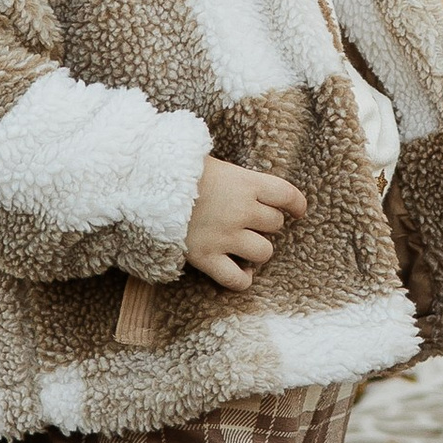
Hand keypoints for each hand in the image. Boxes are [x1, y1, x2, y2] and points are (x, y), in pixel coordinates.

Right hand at [183, 155, 308, 288]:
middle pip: (275, 224)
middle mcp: (242, 210)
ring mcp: (225, 236)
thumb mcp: (212, 162)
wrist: (144, 184)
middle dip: (266, 224)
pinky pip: (236, 279)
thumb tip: (247, 185)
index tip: (298, 211)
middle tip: (251, 223)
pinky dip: (242, 280)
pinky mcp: (206, 257)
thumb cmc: (177, 168)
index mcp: (246, 183)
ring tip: (244, 246)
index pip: (287, 195)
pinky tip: (241, 274)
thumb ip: (235, 178)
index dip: (297, 204)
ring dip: (257, 251)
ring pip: (264, 252)